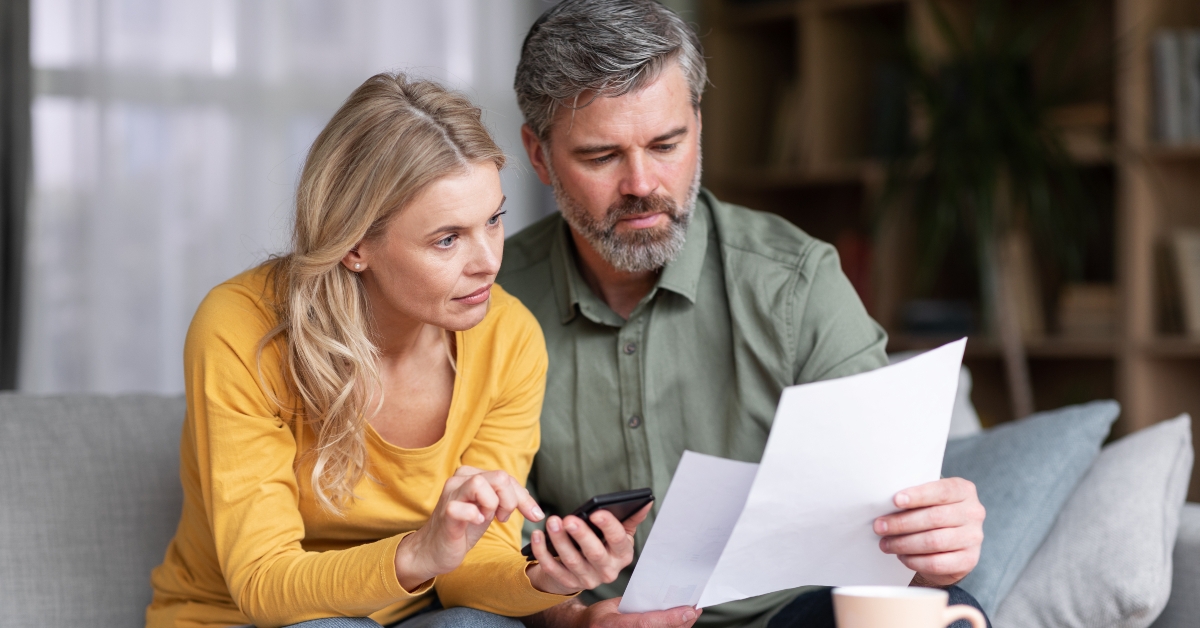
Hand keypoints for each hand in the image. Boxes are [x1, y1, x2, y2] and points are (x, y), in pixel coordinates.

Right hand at [396, 466, 543, 589]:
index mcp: (472, 475)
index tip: (534, 515)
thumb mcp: (489, 511)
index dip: (524, 498)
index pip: (506, 478)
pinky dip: (474, 515)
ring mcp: (450, 494)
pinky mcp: (445, 513)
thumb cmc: (463, 529)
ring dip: (492, 505)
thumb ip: (506, 500)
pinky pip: (462, 507)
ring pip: (480, 484)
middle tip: (502, 518)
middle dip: (510, 501)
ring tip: (486, 519)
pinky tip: (476, 522)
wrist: (434, 551)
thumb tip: (534, 507)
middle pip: (499, 477)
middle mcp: (460, 479)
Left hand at [525, 503, 651, 594]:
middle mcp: (608, 571)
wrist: (583, 570)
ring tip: (552, 522)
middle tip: (568, 518)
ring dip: (560, 541)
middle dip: (581, 535)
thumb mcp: (619, 534)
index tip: (596, 512)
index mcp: (622, 555)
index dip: (608, 526)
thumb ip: (630, 517)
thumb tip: (647, 500)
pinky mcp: (567, 583)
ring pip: (572, 561)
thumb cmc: (603, 544)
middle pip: (595, 553)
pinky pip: (553, 569)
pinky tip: (537, 536)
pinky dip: (542, 552)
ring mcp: (587, 580)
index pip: (618, 540)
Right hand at [574, 598, 700, 627]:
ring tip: (689, 616)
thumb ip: (638, 606)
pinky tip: (679, 624)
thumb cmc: (600, 617)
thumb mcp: (614, 605)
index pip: (647, 623)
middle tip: (695, 610)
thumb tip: (665, 600)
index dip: (671, 618)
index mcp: (613, 625)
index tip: (690, 610)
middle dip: (681, 624)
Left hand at [873, 477, 984, 586]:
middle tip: (880, 527)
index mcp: (964, 490)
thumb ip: (914, 499)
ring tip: (886, 544)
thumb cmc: (933, 514)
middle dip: (902, 523)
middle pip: (934, 518)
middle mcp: (973, 512)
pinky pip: (937, 563)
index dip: (918, 496)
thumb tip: (884, 505)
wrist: (951, 545)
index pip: (941, 491)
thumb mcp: (928, 500)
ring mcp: (974, 538)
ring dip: (904, 543)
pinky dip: (914, 560)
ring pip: (934, 541)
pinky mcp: (969, 560)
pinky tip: (902, 556)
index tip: (895, 500)